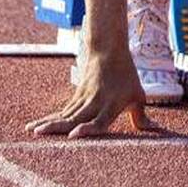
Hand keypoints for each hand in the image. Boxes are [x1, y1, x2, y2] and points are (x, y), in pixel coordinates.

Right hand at [25, 48, 156, 138]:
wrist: (109, 51)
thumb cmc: (127, 77)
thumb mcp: (137, 95)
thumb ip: (140, 116)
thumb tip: (154, 129)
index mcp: (112, 104)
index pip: (99, 120)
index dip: (88, 129)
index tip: (74, 135)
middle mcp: (95, 103)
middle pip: (75, 117)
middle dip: (58, 127)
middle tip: (41, 134)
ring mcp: (83, 99)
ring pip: (64, 114)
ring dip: (48, 123)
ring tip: (32, 131)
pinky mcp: (75, 97)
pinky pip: (61, 112)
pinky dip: (48, 119)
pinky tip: (33, 127)